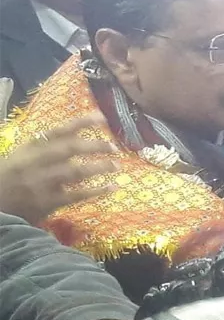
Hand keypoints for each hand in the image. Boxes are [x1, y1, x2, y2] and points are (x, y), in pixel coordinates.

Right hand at [0, 113, 118, 223]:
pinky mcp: (48, 202)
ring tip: (116, 164)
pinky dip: (97, 191)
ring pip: (76, 172)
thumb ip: (43, 146)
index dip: (81, 122)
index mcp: (29, 148)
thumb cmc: (7, 179)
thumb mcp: (19, 156)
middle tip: (114, 146)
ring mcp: (42, 183)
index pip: (59, 131)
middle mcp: (36, 162)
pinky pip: (77, 195)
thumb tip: (75, 134)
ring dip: (100, 167)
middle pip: (71, 149)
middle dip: (95, 146)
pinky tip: (112, 187)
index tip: (102, 117)